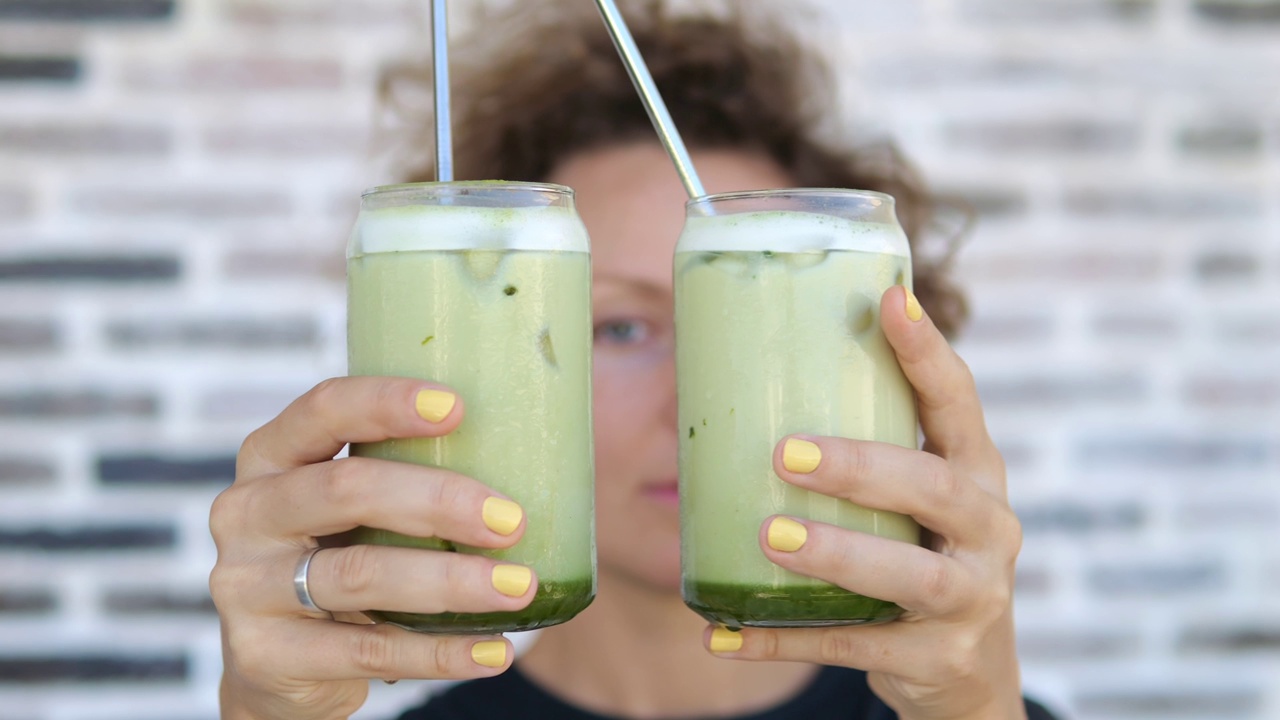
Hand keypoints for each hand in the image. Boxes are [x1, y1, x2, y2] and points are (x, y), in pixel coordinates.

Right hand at [209, 377, 535, 719]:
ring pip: (361, 575)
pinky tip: (495, 650)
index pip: (322, 410)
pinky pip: (367, 650)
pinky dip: (439, 653)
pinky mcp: (265, 654)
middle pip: (345, 490)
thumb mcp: (351, 509)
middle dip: (438, 500)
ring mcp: (245, 586)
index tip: (458, 408)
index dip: (386, 403)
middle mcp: (247, 512)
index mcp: (270, 456)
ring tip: (519, 587)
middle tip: (512, 520)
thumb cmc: (340, 557)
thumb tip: (539, 444)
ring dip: (450, 582)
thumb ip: (406, 473)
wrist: (275, 666)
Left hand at [702, 286, 1026, 719]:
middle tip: (787, 453)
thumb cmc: (919, 553)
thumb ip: (868, 448)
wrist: (968, 672)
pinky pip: (858, 648)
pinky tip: (726, 635)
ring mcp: (973, 598)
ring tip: (770, 537)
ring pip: (911, 575)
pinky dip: (786, 641)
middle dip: (863, 467)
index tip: (891, 299)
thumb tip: (741, 384)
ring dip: (838, 554)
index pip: (959, 401)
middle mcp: (989, 528)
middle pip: (935, 488)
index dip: (927, 352)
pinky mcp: (941, 658)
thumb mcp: (914, 500)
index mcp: (976, 472)